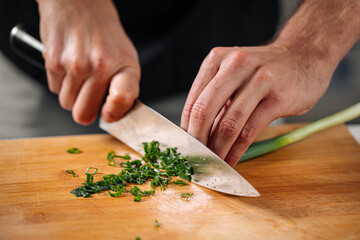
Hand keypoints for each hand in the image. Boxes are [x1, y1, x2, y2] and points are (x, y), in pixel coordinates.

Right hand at [37, 0, 139, 124]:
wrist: (80, 4)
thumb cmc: (105, 34)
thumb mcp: (127, 58)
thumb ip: (123, 88)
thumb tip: (113, 115)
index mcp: (124, 66)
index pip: (122, 99)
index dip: (114, 113)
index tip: (108, 114)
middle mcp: (100, 67)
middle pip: (84, 114)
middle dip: (86, 108)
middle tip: (90, 95)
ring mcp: (75, 65)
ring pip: (67, 103)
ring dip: (72, 95)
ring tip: (80, 74)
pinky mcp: (53, 60)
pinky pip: (54, 89)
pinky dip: (60, 82)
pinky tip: (69, 65)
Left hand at [181, 43, 332, 166]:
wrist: (305, 56)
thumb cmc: (264, 71)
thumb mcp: (235, 74)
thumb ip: (217, 100)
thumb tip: (197, 135)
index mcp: (217, 59)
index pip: (193, 101)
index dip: (186, 129)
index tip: (185, 147)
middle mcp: (235, 65)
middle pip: (204, 110)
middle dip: (197, 140)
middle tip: (194, 159)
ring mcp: (259, 79)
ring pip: (228, 123)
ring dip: (217, 150)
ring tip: (212, 164)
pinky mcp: (279, 97)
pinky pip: (250, 130)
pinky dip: (237, 150)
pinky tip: (231, 161)